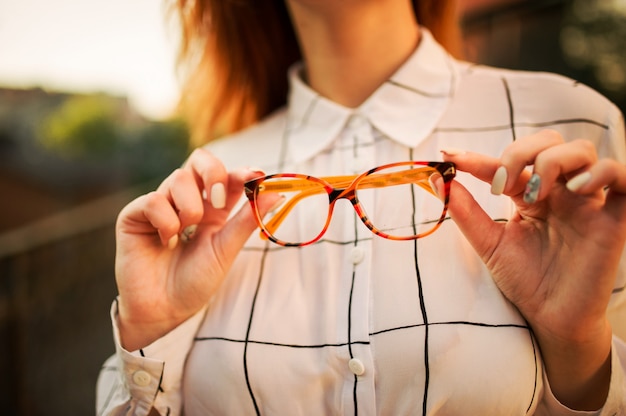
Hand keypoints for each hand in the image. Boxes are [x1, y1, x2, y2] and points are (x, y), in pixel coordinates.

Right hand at [114, 148, 274, 350]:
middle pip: (200, 160)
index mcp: (214, 209)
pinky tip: (165, 242)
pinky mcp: (135, 215)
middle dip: (213, 172)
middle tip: (219, 198)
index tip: (256, 176)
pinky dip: (165, 221)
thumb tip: (276, 193)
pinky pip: (154, 200)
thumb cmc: (196, 282)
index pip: (228, 176)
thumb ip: (247, 220)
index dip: (242, 172)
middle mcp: (188, 201)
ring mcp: (161, 205)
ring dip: (189, 208)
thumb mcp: (226, 250)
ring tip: (185, 236)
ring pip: (179, 178)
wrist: (164, 311)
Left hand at [442, 129, 625, 409]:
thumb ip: (467, 213)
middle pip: (549, 142)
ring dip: (555, 160)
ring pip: (582, 151)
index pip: (507, 163)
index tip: (450, 157)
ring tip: (539, 192)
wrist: (551, 317)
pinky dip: (600, 172)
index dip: (477, 158)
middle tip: (504, 183)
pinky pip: (620, 175)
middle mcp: (558, 192)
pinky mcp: (613, 217)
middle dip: (522, 152)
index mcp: (530, 195)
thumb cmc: (524, 280)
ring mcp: (586, 201)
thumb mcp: (489, 244)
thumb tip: (439, 181)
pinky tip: (575, 190)